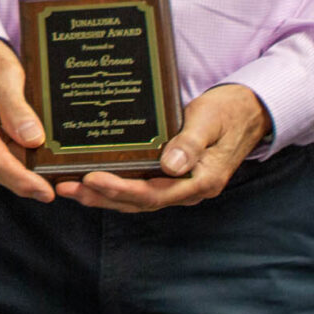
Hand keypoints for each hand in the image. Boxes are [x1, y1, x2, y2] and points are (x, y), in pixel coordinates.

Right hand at [0, 35, 53, 202]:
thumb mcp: (4, 75)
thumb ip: (16, 108)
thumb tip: (33, 140)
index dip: (20, 179)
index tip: (45, 191)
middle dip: (26, 185)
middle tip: (57, 191)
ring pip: (3, 168)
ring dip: (27, 177)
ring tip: (56, 179)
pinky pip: (8, 158)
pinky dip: (26, 165)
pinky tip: (46, 165)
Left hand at [55, 83, 270, 211]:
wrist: (247, 112)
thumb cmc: (228, 112)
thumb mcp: (211, 122)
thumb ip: (191, 144)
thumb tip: (169, 166)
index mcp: (200, 181)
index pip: (154, 193)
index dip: (121, 189)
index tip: (91, 179)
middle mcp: (187, 189)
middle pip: (139, 202)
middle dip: (101, 196)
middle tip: (66, 187)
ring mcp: (178, 185)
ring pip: (135, 199)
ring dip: (102, 196)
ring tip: (68, 187)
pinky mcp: (170, 177)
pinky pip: (139, 187)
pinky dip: (113, 187)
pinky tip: (89, 180)